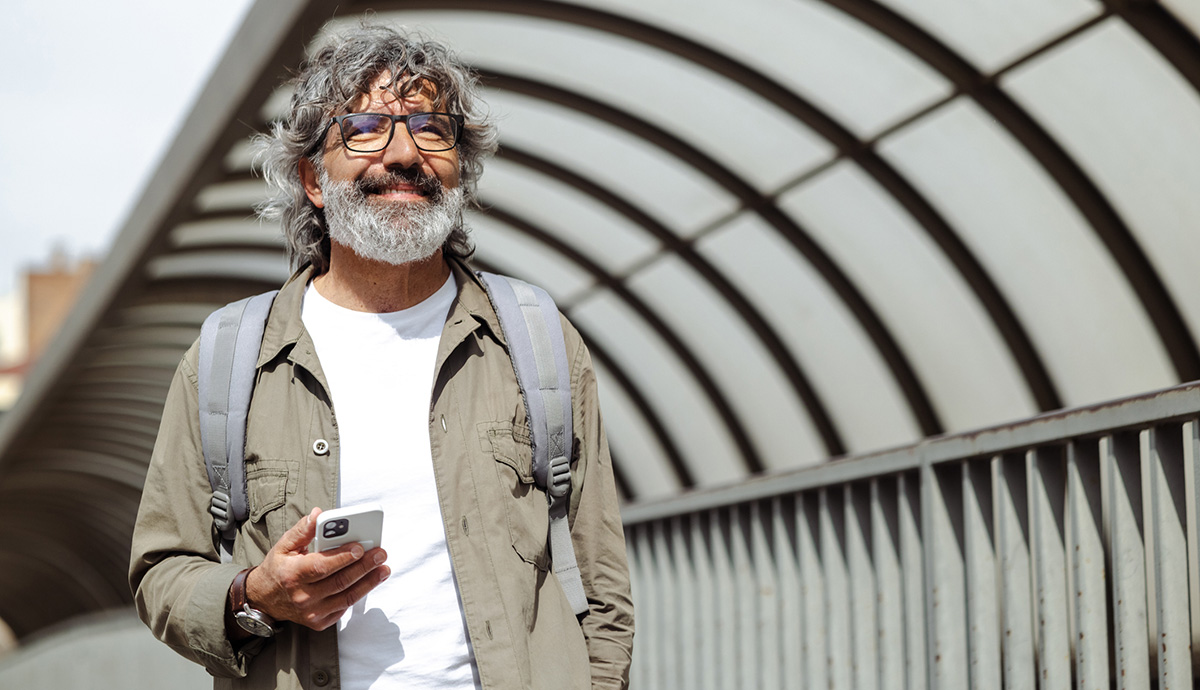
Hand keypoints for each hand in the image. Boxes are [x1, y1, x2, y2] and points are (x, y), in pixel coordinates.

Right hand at [244, 507, 389, 630]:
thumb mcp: (283, 546)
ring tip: (383, 568)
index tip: (360, 547)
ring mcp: (311, 612)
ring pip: (346, 597)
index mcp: (292, 574)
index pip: (321, 566)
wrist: (264, 600)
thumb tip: (318, 514)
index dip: (342, 557)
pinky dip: (359, 594)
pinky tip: (370, 581)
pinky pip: (344, 608)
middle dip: (364, 567)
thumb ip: (303, 530)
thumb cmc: (278, 569)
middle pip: (339, 581)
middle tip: (380, 554)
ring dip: (369, 582)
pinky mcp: (319, 622)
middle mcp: (302, 596)